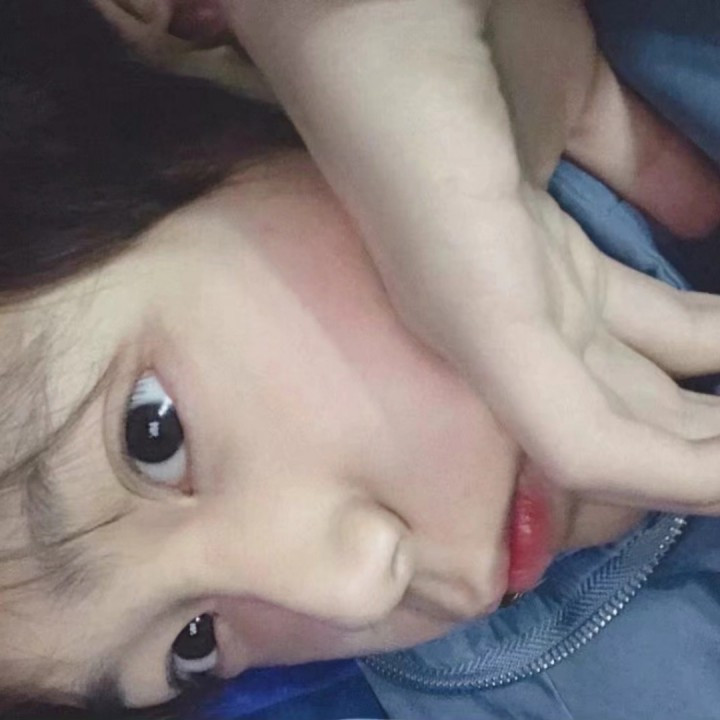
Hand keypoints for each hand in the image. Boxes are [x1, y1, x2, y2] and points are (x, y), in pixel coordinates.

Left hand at [222, 0, 719, 513]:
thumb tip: (705, 217)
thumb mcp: (573, 111)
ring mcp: (489, 333)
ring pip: (618, 445)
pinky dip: (676, 471)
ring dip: (705, 459)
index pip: (634, 359)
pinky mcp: (480, 331)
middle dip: (713, 432)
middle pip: (632, 407)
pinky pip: (587, 446)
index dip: (713, 379)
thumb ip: (638, 164)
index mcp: (534, 274)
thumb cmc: (461, 43)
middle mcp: (513, 319)